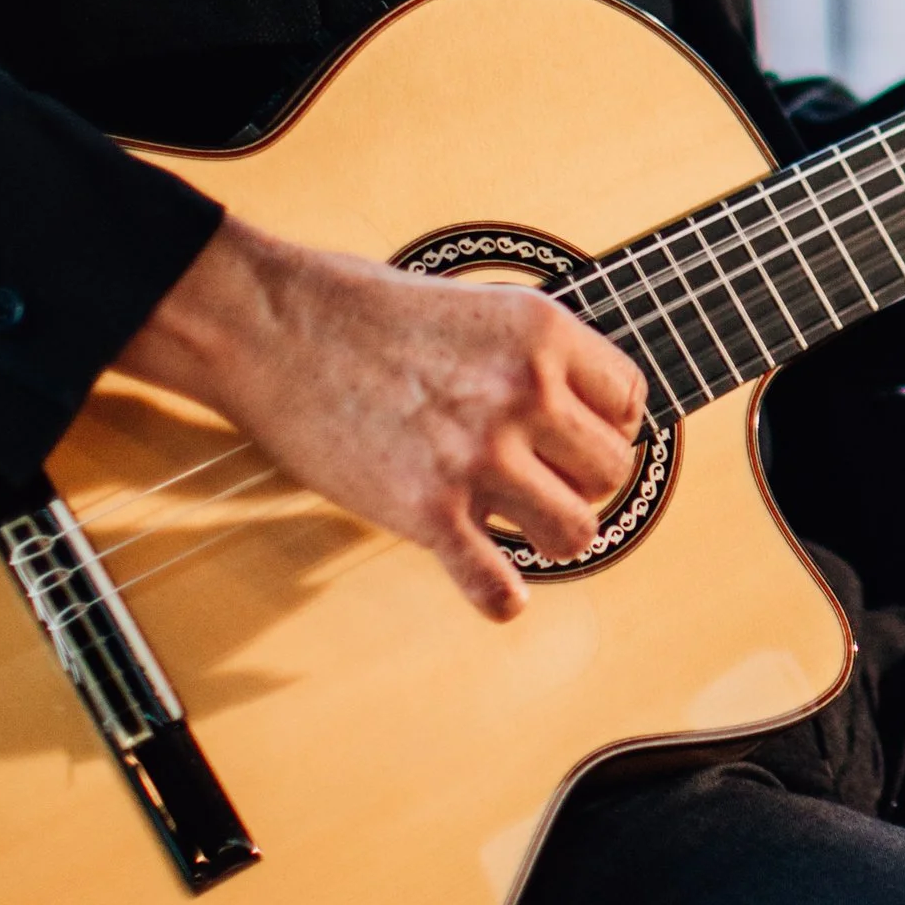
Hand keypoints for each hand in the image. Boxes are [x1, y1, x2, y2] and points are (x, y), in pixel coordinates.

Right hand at [118, 215, 647, 621]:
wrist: (275, 326)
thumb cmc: (367, 310)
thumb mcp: (481, 306)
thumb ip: (537, 355)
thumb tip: (583, 406)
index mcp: (543, 332)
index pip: (629, 400)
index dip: (607, 422)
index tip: (580, 434)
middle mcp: (523, 393)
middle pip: (611, 469)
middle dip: (582, 479)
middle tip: (547, 477)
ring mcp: (478, 455)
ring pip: (576, 530)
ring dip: (555, 534)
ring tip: (528, 523)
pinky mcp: (427, 510)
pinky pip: (495, 585)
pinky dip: (501, 598)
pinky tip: (497, 588)